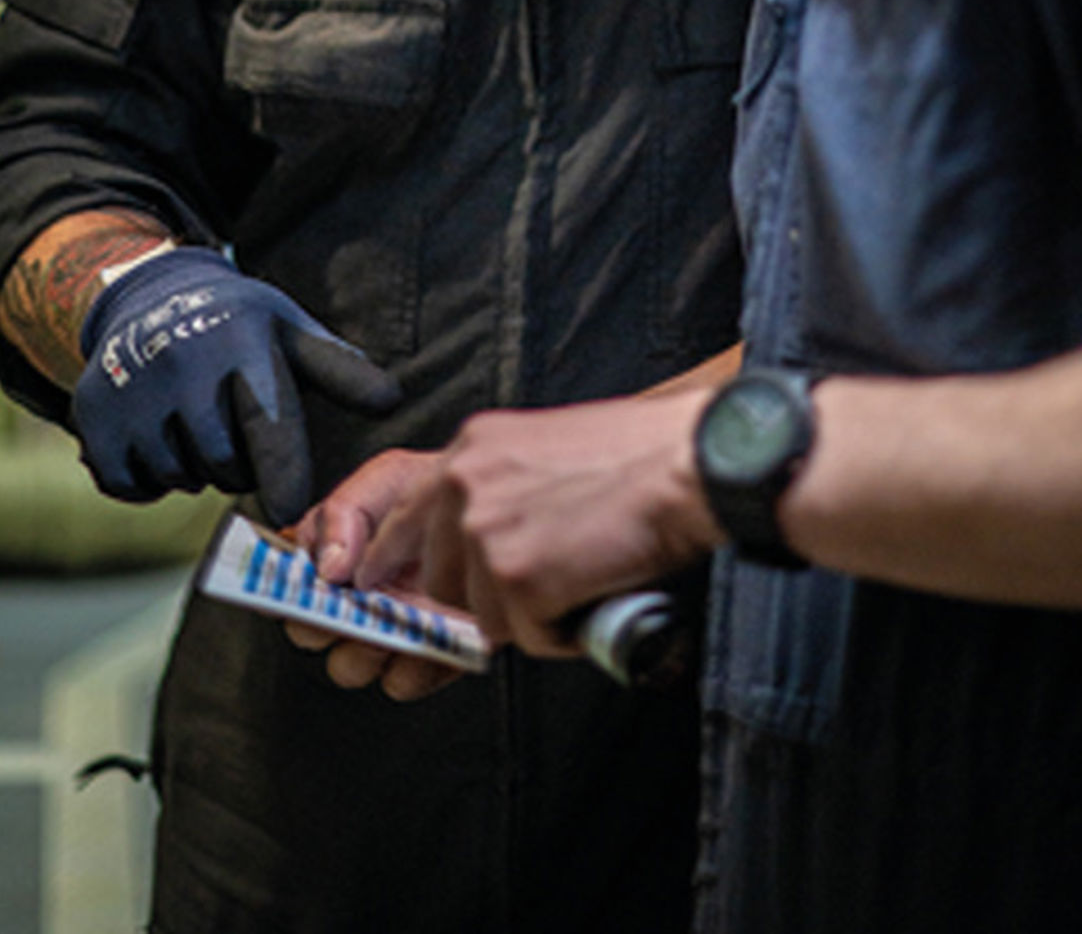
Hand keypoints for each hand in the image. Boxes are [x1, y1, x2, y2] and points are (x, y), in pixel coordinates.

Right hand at [69, 247, 402, 514]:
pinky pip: (128, 484)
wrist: (149, 298)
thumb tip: (392, 402)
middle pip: (223, 463)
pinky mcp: (91, 416)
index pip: (269, 425)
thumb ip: (340, 370)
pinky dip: (148, 482)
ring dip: (195, 473)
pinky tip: (161, 447)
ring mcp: (130, 392)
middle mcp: (182, 366)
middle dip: (239, 468)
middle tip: (237, 442)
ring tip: (199, 434)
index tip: (292, 511)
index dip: (283, 474)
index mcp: (241, 346)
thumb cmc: (239, 324)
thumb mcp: (290, 331)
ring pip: (176, 476)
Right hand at [285, 448, 465, 700]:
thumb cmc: (439, 491)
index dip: (281, 595)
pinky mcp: (429, 651)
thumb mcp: (385, 482)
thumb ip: (342, 514)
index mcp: (330, 564)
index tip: (303, 588)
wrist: (502, 503)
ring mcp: (391, 628)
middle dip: (325, 624)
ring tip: (394, 620)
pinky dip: (415, 665)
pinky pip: (405, 681)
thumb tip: (327, 567)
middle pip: (311, 635)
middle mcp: (354, 601)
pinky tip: (434, 634)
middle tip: (352, 604)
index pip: (281, 593)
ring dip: (366, 649)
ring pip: (352, 667)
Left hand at [397, 387, 714, 661]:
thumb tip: (486, 540)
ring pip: (484, 615)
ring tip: (587, 572)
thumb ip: (504, 484)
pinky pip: (527, 636)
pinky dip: (564, 629)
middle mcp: (467, 485)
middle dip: (492, 594)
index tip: (381, 584)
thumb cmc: (648, 454)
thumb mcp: (551, 445)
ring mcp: (487, 533)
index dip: (397, 561)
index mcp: (473, 448)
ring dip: (533, 613)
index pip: (404, 518)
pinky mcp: (517, 578)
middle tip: (553, 575)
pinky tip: (597, 588)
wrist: (700, 462)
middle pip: (442, 579)